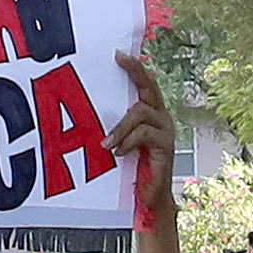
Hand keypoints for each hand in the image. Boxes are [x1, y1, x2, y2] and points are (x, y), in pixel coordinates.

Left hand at [104, 50, 177, 220]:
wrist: (151, 199)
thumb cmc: (133, 171)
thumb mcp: (121, 144)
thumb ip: (115, 128)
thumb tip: (86, 112)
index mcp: (152, 113)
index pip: (145, 83)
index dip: (134, 67)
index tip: (117, 53)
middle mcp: (161, 117)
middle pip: (150, 86)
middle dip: (135, 71)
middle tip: (119, 59)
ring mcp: (165, 130)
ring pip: (141, 112)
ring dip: (121, 126)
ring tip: (106, 143)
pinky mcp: (166, 146)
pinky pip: (144, 133)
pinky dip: (128, 140)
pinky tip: (118, 151)